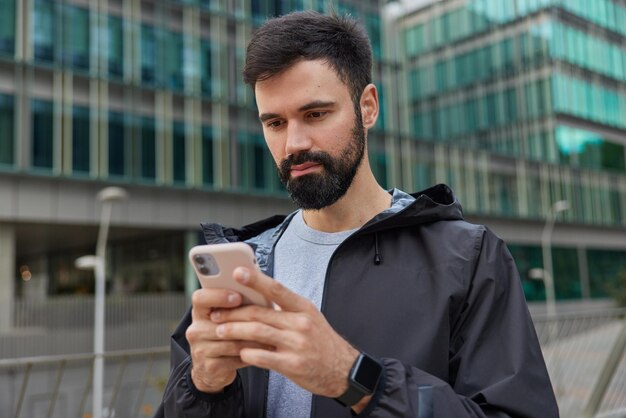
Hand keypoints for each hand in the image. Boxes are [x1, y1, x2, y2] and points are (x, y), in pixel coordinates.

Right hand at [186, 288, 266, 392]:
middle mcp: (195, 330)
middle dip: (244, 320)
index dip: (218, 296)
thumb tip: (258, 287)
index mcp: (199, 312)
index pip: (200, 298)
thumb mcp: (226, 318)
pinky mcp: (210, 367)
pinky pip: (236, 358)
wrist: (212, 370)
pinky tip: (266, 350)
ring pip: (232, 342)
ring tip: (271, 333)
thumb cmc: (226, 334)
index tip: (237, 297)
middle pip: (219, 323)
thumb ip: (235, 304)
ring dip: (254, 338)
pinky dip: (253, 353)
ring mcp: (200, 350)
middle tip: (265, 317)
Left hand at [209, 267, 359, 398]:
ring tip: (220, 331)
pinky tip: (240, 352)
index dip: (256, 280)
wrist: (343, 370)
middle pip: (260, 313)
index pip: (277, 289)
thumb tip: (259, 297)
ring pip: (257, 333)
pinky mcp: (292, 365)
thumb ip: (286, 309)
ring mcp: (296, 344)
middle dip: (234, 312)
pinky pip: (263, 357)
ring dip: (234, 331)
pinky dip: (248, 354)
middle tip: (216, 313)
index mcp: (303, 308)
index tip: (238, 272)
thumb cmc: (322, 342)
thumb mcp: (310, 318)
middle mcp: (300, 324)